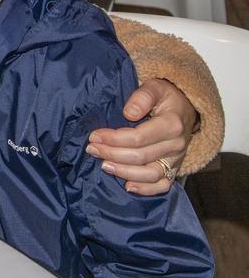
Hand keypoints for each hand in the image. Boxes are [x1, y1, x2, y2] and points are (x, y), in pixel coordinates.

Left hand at [87, 78, 196, 194]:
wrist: (185, 109)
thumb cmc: (165, 97)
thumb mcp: (155, 87)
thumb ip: (142, 97)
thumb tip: (129, 113)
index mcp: (172, 124)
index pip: (139, 137)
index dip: (113, 139)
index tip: (94, 136)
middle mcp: (176, 145)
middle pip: (141, 156)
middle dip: (112, 154)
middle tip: (92, 149)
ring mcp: (176, 159)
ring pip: (151, 174)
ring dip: (124, 172)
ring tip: (104, 166)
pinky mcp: (175, 169)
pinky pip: (163, 185)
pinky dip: (146, 189)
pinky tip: (127, 186)